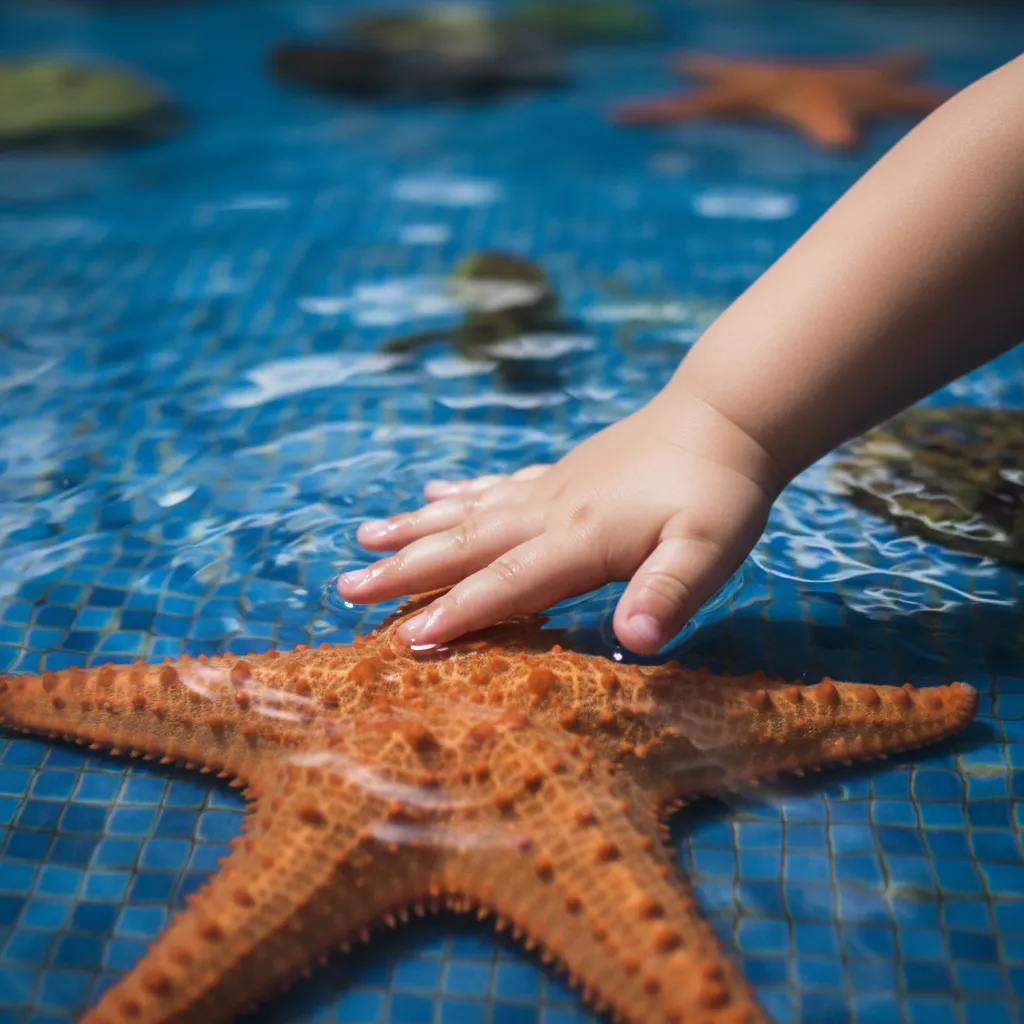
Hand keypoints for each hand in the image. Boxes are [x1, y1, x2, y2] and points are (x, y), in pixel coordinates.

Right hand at [337, 388, 783, 653]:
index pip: (507, 583)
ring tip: (365, 537)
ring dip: (416, 528)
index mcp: (580, 539)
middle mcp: (551, 512)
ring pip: (469, 512)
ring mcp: (551, 489)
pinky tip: (434, 490)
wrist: (725, 417)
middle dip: (406, 570)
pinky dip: (461, 492)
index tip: (405, 639)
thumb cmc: (720, 493)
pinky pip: (497, 485)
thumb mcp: (709, 550)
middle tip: (348, 588)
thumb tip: (638, 642)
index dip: (458, 613)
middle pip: (467, 544)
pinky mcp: (561, 475)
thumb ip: (670, 593)